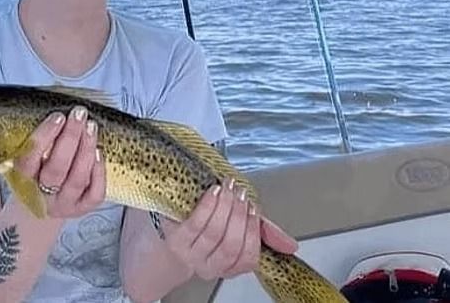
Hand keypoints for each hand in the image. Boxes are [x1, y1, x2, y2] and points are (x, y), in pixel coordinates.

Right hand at [15, 105, 105, 218]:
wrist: (40, 207)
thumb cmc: (36, 173)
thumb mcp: (29, 159)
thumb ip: (40, 142)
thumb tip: (62, 114)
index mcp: (23, 180)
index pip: (30, 159)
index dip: (44, 137)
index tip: (58, 116)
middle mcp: (42, 196)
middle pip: (57, 168)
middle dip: (70, 138)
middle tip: (79, 115)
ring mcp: (64, 204)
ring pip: (77, 179)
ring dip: (86, 149)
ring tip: (91, 127)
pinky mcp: (83, 209)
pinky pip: (95, 192)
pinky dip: (99, 171)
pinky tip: (99, 151)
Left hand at [161, 178, 297, 280]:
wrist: (161, 241)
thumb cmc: (201, 230)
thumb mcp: (233, 230)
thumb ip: (262, 233)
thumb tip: (292, 245)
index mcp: (227, 266)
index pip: (248, 258)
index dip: (254, 233)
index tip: (255, 209)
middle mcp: (209, 266)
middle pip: (232, 244)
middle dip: (240, 216)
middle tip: (243, 194)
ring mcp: (191, 254)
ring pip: (215, 234)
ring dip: (226, 208)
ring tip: (231, 188)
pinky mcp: (176, 238)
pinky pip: (196, 223)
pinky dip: (209, 205)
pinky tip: (215, 191)